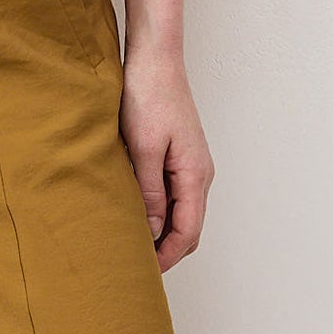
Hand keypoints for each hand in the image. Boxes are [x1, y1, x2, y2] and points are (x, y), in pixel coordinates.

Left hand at [119, 39, 213, 269]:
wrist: (155, 59)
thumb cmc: (148, 96)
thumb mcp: (143, 149)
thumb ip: (150, 192)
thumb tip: (153, 230)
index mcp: (195, 175)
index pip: (187, 233)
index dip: (166, 258)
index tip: (143, 274)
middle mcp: (200, 174)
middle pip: (188, 228)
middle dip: (166, 251)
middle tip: (135, 267)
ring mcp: (191, 165)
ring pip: (181, 212)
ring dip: (162, 232)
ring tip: (132, 245)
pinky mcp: (179, 155)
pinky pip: (174, 194)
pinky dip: (160, 212)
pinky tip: (137, 214)